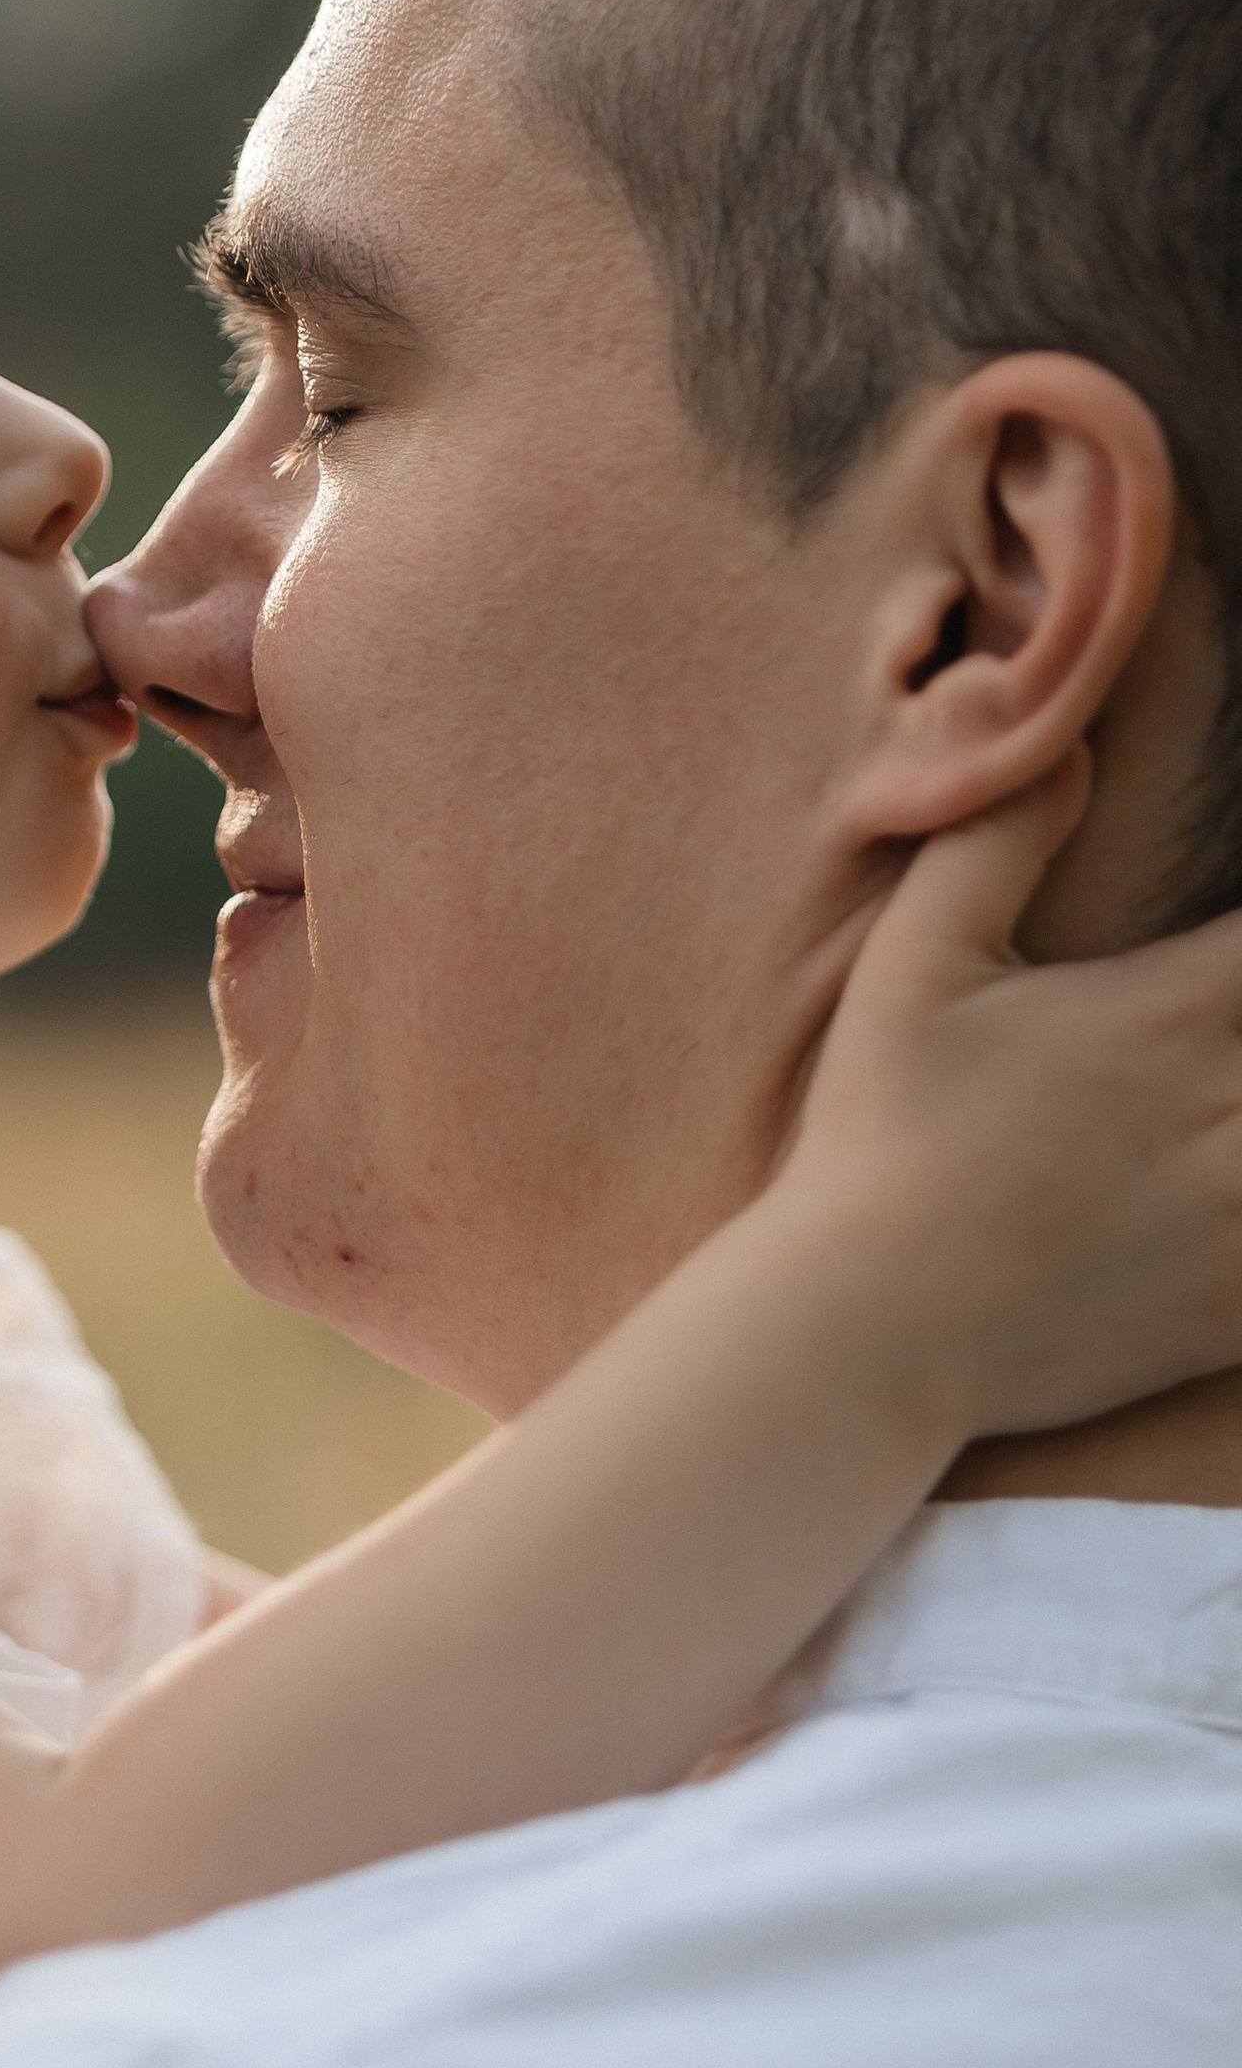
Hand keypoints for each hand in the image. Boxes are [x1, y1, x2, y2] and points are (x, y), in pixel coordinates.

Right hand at [776, 752, 1241, 1441]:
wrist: (864, 1330)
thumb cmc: (880, 1137)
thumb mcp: (914, 965)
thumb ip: (997, 840)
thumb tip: (1057, 737)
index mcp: (1168, 1016)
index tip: (1241, 958)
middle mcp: (1223, 1113)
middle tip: (1235, 1022)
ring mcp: (1235, 1220)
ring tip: (1239, 1103)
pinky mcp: (1229, 1310)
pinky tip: (1236, 1200)